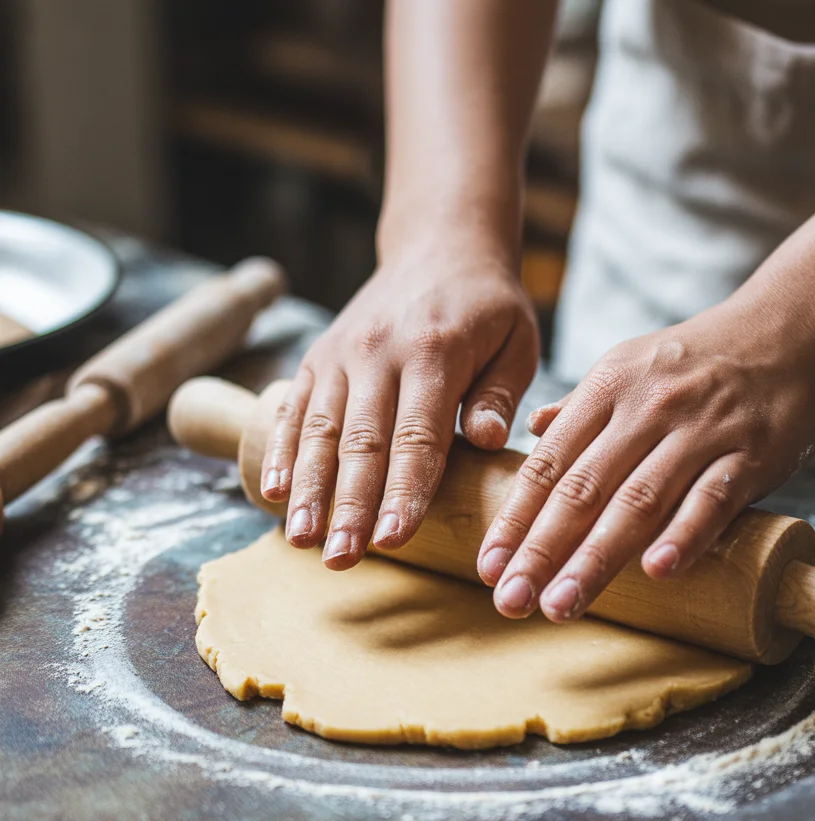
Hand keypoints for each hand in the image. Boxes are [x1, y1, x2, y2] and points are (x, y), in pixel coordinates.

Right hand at [261, 236, 538, 568]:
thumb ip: (501, 393)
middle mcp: (380, 353)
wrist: (440, 246)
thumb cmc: (487, 307)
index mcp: (435, 353)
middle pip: (361, 442)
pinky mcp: (320, 356)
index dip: (405, 490)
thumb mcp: (516, 341)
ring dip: (309, 489)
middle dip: (349, 506)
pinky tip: (274, 491)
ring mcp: (343, 354)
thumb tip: (487, 443)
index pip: (419, 436)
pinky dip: (284, 450)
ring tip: (301, 539)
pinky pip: (296, 407)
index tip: (395, 537)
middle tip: (341, 558)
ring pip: (320, 430)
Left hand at [476, 296, 814, 621]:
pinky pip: (714, 498)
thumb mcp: (630, 365)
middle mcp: (647, 408)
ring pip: (639, 501)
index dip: (515, 518)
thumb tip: (533, 433)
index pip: (549, 463)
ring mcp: (700, 430)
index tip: (488, 566)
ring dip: (596, 558)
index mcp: (608, 388)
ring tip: (561, 605)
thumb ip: (582, 407)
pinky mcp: (752, 452)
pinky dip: (685, 534)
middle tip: (509, 600)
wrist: (792, 330)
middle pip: (582, 489)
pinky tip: (656, 571)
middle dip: (541, 550)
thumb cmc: (700, 359)